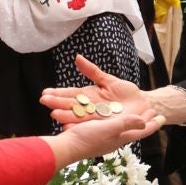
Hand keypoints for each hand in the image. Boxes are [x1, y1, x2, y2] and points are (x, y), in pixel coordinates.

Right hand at [38, 55, 152, 131]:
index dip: (59, 93)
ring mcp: (97, 118)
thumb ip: (92, 71)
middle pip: (72, 105)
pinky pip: (93, 125)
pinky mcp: (105, 125)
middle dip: (58, 103)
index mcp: (90, 96)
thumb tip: (77, 58)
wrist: (141, 106)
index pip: (72, 94)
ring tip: (54, 114)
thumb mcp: (108, 80)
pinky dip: (80, 126)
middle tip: (44, 100)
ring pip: (79, 116)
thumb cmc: (125, 92)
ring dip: (66, 116)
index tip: (46, 92)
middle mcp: (90, 108)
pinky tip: (68, 127)